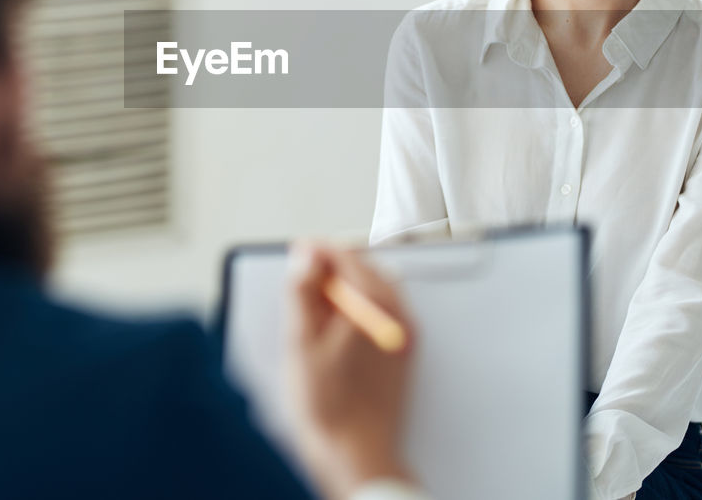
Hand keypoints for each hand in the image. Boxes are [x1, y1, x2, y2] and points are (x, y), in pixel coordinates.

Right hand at [285, 243, 416, 499]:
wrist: (356, 453)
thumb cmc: (329, 406)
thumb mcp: (301, 342)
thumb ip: (302, 293)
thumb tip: (305, 258)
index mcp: (376, 306)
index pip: (347, 258)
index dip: (318, 250)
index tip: (298, 250)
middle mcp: (397, 314)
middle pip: (364, 270)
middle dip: (331, 265)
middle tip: (301, 273)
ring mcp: (403, 333)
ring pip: (373, 290)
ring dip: (345, 286)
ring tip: (312, 300)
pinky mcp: (401, 351)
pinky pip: (380, 312)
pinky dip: (357, 306)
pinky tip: (333, 324)